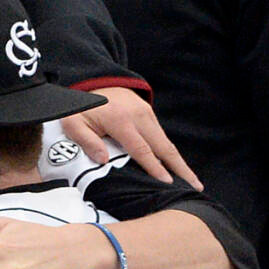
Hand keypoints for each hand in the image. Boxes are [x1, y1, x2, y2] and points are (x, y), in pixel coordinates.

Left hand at [58, 86, 198, 187]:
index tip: (167, 183)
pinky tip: (177, 166)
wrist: (93, 82)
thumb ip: (87, 142)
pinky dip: (170, 152)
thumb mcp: (74, 123)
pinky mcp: (149, 114)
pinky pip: (161, 136)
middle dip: (181, 168)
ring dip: (180, 162)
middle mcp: (139, 116)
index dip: (155, 168)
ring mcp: (147, 114)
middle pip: (164, 147)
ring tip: (192, 181)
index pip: (142, 150)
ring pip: (166, 142)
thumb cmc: (82, 107)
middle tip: (195, 187)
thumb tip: (104, 160)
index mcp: (120, 120)